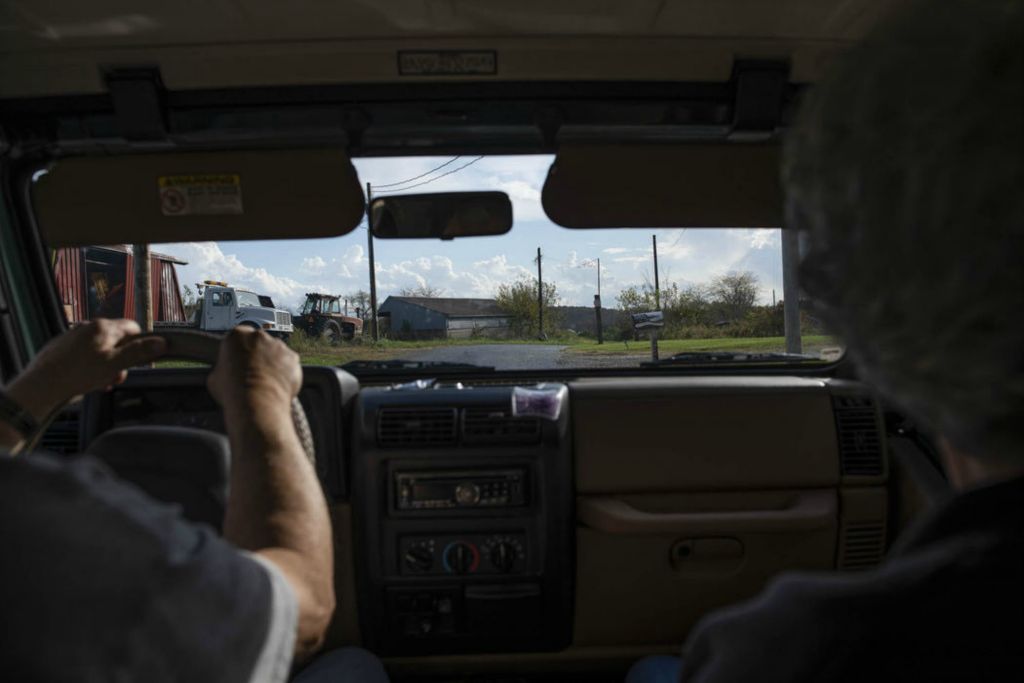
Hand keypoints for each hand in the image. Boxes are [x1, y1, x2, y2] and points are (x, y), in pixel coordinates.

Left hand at [7, 319, 165, 421]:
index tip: (137, 361)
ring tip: (99, 382)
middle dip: (120, 359)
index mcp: (104, 327)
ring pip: (100, 348)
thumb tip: (162, 341)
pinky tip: (85, 380)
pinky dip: (89, 365)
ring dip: (105, 364)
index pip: (133, 328)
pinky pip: (84, 353)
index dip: (139, 344)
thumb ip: (138, 352)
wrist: (43, 384)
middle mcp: (88, 326)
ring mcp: (73, 335)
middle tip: (115, 377)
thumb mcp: (115, 364)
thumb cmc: (79, 373)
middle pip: (116, 340)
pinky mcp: (61, 346)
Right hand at [207, 327, 301, 418]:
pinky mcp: (293, 357)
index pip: (239, 336)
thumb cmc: (233, 391)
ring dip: (273, 363)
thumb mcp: (215, 378)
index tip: (240, 360)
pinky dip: (286, 372)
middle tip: (253, 372)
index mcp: (237, 335)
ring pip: (276, 352)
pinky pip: (289, 363)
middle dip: (257, 354)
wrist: (257, 403)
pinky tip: (278, 385)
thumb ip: (223, 368)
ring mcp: (278, 346)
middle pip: (259, 342)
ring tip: (266, 382)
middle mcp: (259, 336)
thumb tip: (225, 373)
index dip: (239, 350)